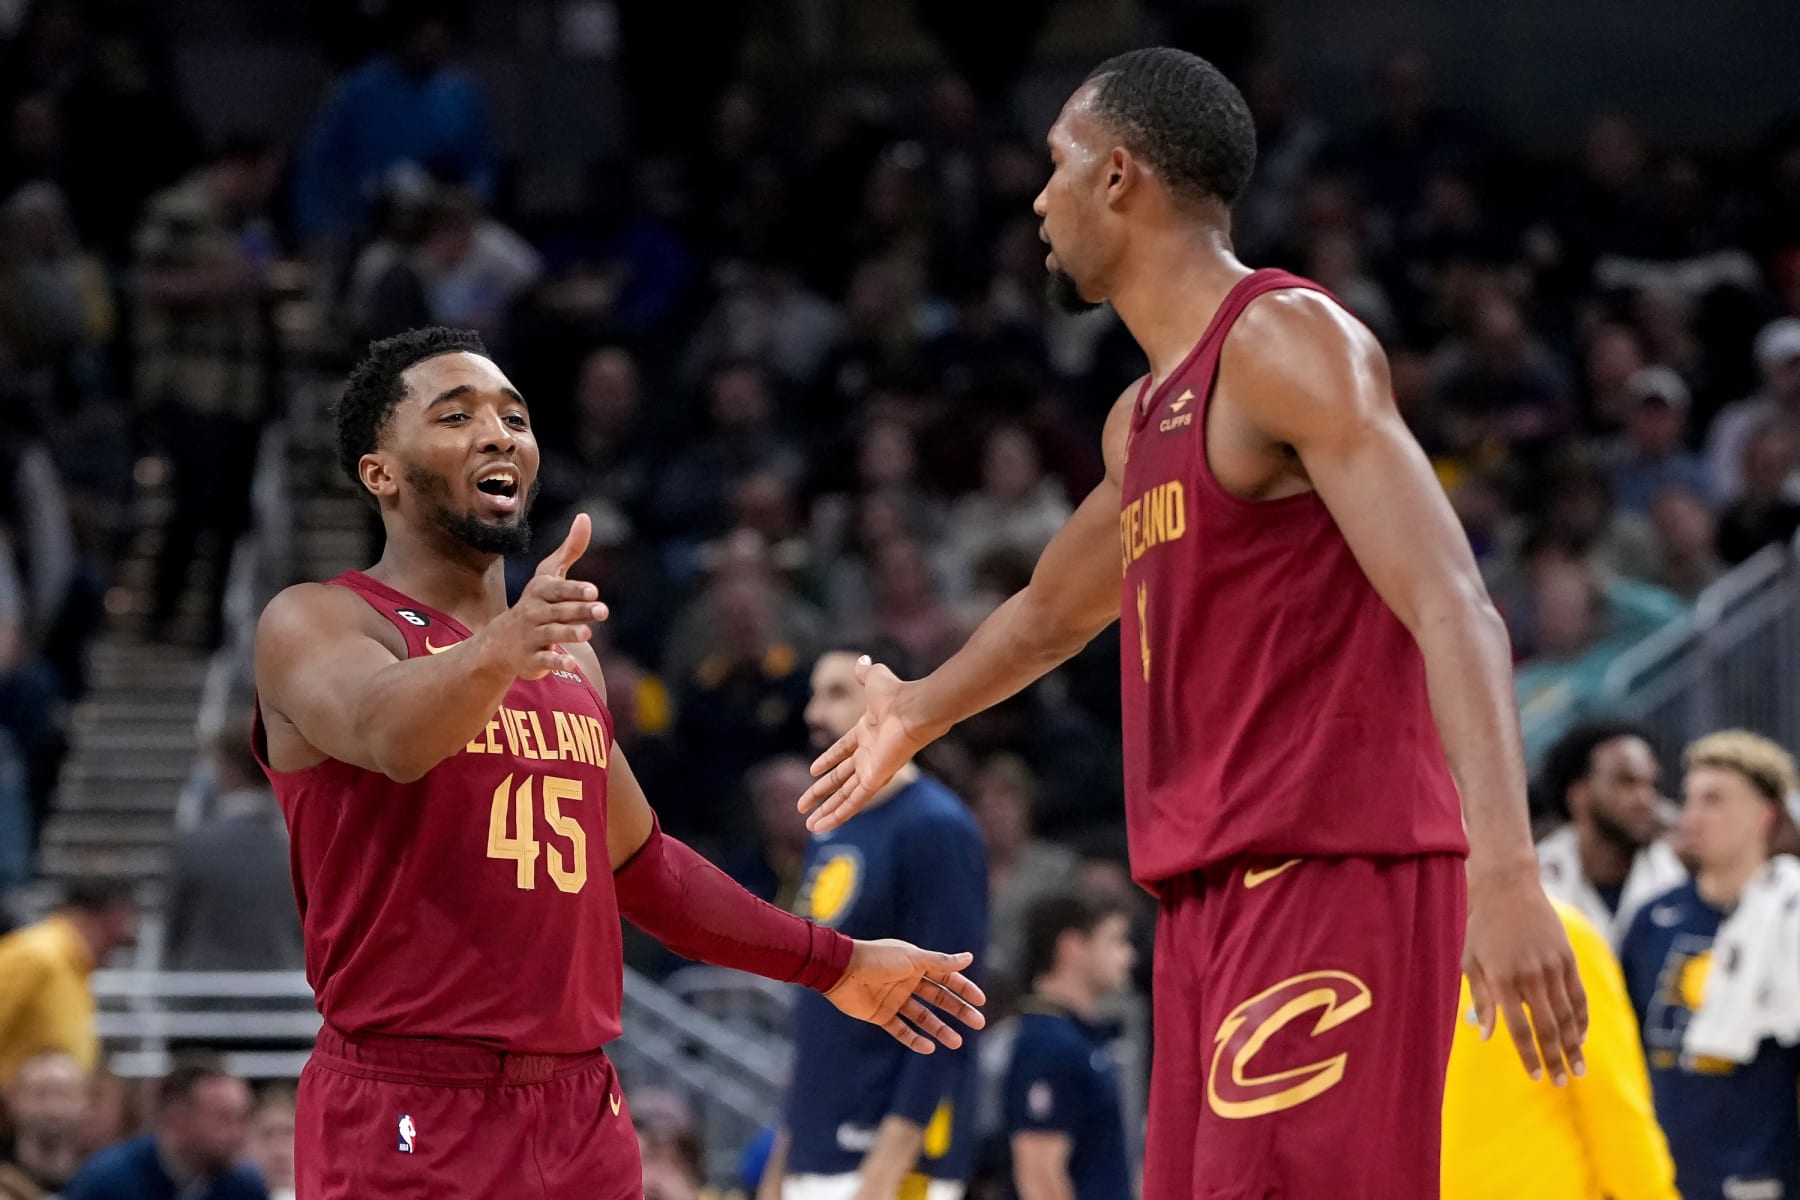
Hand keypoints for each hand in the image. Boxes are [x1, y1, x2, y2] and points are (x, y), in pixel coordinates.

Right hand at [472, 513, 607, 679]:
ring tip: (586, 634)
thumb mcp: (549, 576)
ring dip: (569, 634)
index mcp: (540, 592)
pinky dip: (556, 662)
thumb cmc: (535, 603)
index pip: (559, 589)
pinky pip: (544, 661)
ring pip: (552, 635)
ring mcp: (532, 637)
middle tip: (602, 611)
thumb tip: (585, 517)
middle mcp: (534, 613)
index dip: (575, 590)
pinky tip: (570, 663)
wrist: (500, 642)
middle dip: (580, 611)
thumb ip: (570, 550)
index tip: (593, 591)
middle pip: (560, 612)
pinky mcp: (532, 659)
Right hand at [799, 656, 922, 830]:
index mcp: (867, 733)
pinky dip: (837, 815)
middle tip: (802, 805)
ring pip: (844, 796)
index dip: (827, 761)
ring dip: (826, 811)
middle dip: (820, 792)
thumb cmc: (896, 694)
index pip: (842, 751)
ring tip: (809, 825)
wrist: (913, 709)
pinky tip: (821, 825)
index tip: (813, 771)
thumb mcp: (874, 679)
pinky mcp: (875, 780)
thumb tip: (864, 661)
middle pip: (839, 779)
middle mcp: (869, 754)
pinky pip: (853, 802)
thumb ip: (866, 673)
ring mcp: (871, 769)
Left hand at [825, 938, 986, 1054]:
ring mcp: (895, 999)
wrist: (841, 970)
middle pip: (939, 998)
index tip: (980, 1001)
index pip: (946, 978)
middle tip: (978, 1023)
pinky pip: (901, 1029)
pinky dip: (914, 1039)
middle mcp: (907, 982)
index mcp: (916, 964)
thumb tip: (969, 958)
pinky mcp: (881, 1014)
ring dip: (940, 1029)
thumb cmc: (878, 959)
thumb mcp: (913, 959)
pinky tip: (929, 1047)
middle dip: (959, 1010)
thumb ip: (940, 962)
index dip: (964, 989)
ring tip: (957, 1042)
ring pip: (923, 1017)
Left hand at [1464, 868, 1587, 1084]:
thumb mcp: (1469, 960)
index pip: (1519, 1028)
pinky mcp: (1567, 957)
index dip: (1528, 1055)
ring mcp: (1552, 966)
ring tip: (1577, 1069)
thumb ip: (1480, 1000)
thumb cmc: (1480, 926)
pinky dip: (1582, 1018)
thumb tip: (1484, 1036)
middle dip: (1555, 1058)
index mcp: (1502, 979)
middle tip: (1560, 1082)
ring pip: (1568, 1015)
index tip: (1535, 1076)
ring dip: (1574, 1045)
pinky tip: (1583, 1036)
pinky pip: (1578, 995)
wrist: (1507, 887)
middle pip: (1547, 1027)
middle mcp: (1530, 975)